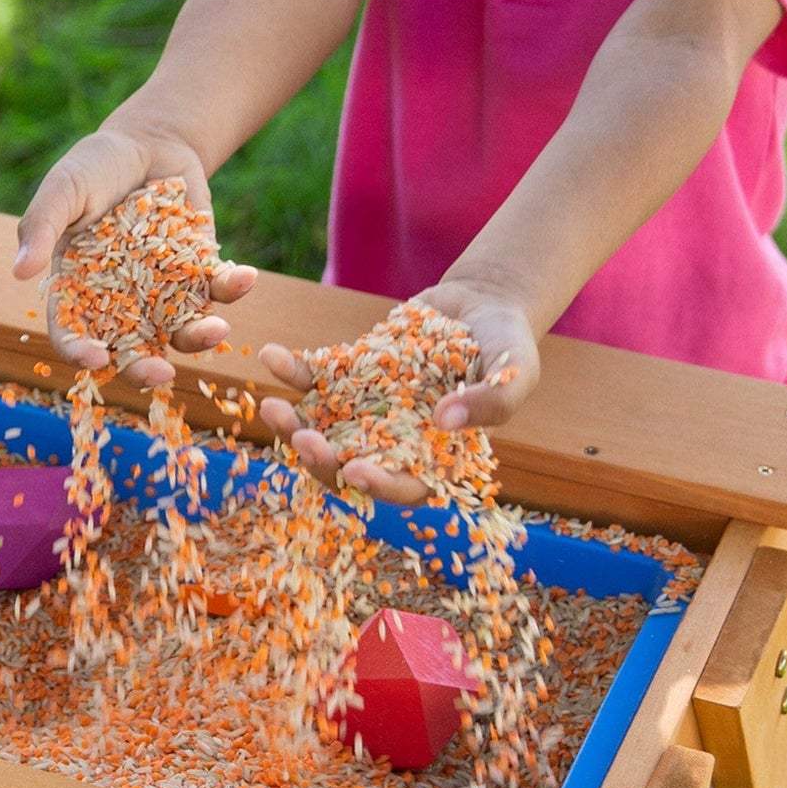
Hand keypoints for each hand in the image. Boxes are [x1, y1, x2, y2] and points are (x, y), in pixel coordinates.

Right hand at [11, 127, 256, 386]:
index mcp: (79, 289)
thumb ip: (41, 227)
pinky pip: (216, 290)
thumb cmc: (94, 166)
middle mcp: (121, 302)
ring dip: (198, 337)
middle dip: (145, 367)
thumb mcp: (63, 189)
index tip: (96, 358)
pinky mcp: (200, 273)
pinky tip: (245, 277)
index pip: (73, 332)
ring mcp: (164, 292)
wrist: (148, 142)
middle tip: (162, 374)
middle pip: (129, 348)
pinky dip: (232, 287)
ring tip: (216, 328)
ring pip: (179, 330)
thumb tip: (19, 272)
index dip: (81, 351)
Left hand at [256, 280, 539, 504]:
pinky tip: (270, 356)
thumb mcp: (516, 372)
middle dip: (321, 459)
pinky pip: (312, 380)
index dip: (378, 485)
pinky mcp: (347, 378)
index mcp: (434, 458)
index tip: (355, 471)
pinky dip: (291, 371)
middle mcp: (392, 443)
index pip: (403, 486)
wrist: (482, 302)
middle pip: (348, 465)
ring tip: (270, 407)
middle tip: (302, 439)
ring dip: (292, 425)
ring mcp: (365, 412)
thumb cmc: (508, 345)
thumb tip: (444, 421)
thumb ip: (490, 401)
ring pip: (320, 429)